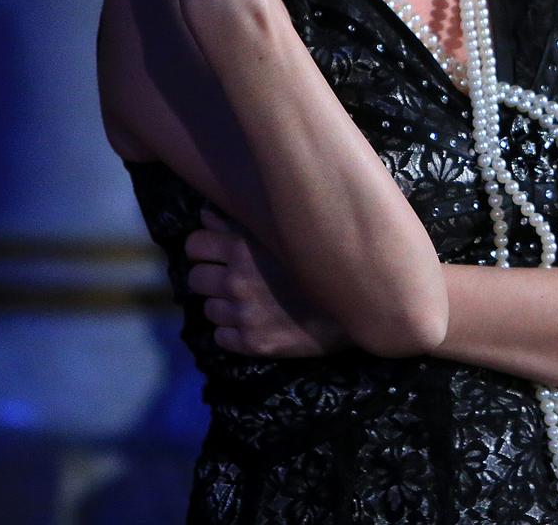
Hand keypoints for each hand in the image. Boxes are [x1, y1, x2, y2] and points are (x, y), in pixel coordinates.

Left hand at [185, 206, 353, 357]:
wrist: (363, 303)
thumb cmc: (327, 258)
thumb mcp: (286, 230)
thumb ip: (243, 221)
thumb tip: (207, 214)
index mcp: (243, 249)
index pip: (194, 245)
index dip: (203, 248)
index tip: (216, 252)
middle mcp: (237, 282)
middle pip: (194, 279)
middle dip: (209, 277)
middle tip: (232, 278)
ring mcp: (244, 315)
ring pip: (208, 310)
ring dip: (223, 305)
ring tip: (248, 301)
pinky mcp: (253, 343)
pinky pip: (221, 337)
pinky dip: (232, 331)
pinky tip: (254, 323)